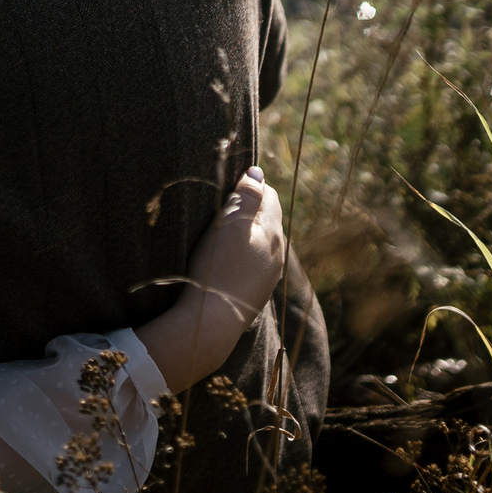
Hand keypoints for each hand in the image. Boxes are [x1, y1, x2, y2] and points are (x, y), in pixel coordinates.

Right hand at [187, 165, 287, 325]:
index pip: (269, 195)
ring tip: (224, 238)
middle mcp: (279, 252)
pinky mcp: (259, 292)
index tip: (228, 190)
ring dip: (249, 235)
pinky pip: (258, 264)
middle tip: (223, 211)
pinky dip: (246, 257)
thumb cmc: (216, 268)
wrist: (212, 320)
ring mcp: (271, 274)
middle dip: (251, 211)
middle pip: (268, 218)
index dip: (250, 187)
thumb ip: (247, 196)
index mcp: (272, 231)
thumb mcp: (229, 224)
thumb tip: (258, 172)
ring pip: (264, 243)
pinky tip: (230, 263)